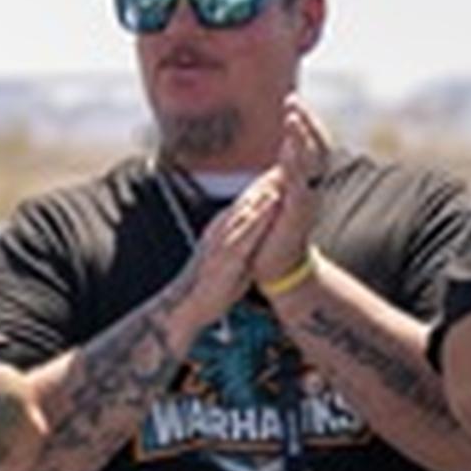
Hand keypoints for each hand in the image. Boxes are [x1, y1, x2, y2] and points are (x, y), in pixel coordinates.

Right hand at [179, 166, 285, 319]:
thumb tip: (253, 241)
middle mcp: (220, 232)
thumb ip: (240, 248)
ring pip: (246, 211)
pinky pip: (247, 232)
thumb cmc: (210, 288)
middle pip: (245, 202)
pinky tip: (274, 204)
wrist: (186, 307)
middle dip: (264, 183)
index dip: (259, 189)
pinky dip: (261, 216)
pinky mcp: (227, 256)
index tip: (277, 173)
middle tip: (284, 163)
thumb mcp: (227, 263)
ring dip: (264, 193)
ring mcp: (222, 242)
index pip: (242, 206)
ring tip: (282, 175)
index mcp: (220, 233)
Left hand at [247, 104, 330, 291]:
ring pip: (308, 161)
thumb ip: (281, 177)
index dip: (304, 122)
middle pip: (315, 146)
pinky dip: (294, 165)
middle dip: (305, 122)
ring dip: (300, 137)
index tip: (292, 101)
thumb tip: (280, 155)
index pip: (309, 144)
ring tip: (292, 116)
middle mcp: (309, 186)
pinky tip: (289, 149)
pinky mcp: (296, 213)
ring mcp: (305, 199)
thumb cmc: (274, 235)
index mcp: (302, 182)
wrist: (280, 270)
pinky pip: (298, 185)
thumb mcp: (277, 199)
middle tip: (292, 101)